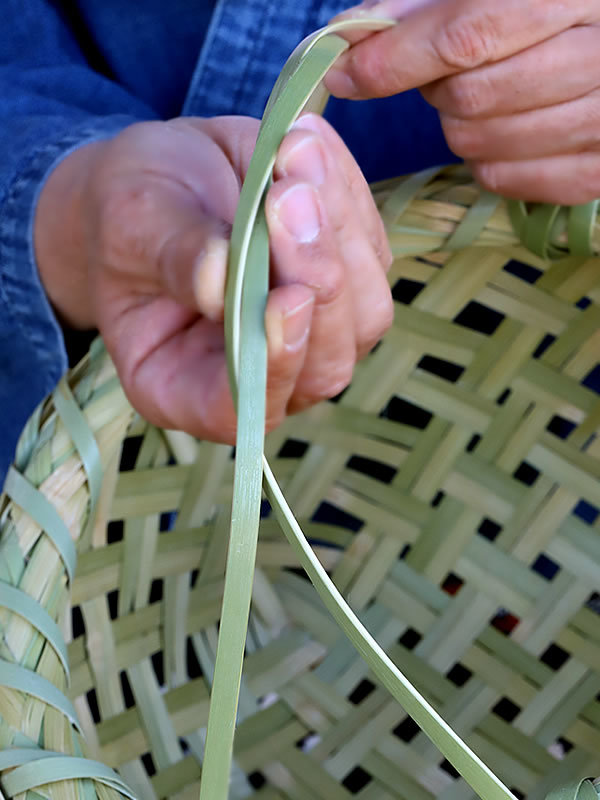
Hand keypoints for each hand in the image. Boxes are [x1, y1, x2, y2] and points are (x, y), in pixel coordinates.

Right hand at [34, 114, 391, 442]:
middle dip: (318, 281)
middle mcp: (259, 375)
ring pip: (364, 314)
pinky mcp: (344, 286)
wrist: (164, 181)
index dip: (272, 367)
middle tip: (290, 197)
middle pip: (323, 366)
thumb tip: (220, 277)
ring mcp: (310, 336)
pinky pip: (371, 252)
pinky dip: (350, 196)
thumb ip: (173, 254)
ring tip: (299, 155)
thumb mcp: (132, 222)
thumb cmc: (129, 213)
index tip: (286, 298)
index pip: (237, 410)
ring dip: (341, 231)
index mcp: (182, 385)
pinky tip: (311, 145)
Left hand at [327, 0, 599, 203]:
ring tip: (486, 94)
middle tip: (449, 69)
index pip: (469, 35)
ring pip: (480, 144)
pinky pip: (503, 180)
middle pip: (469, 98)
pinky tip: (506, 128)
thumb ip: (428, 1)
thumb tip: (351, 33)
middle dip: (436, 87)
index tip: (344, 71)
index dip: (396, 59)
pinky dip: (486, 159)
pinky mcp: (597, 171)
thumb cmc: (552, 6)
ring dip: (459, 124)